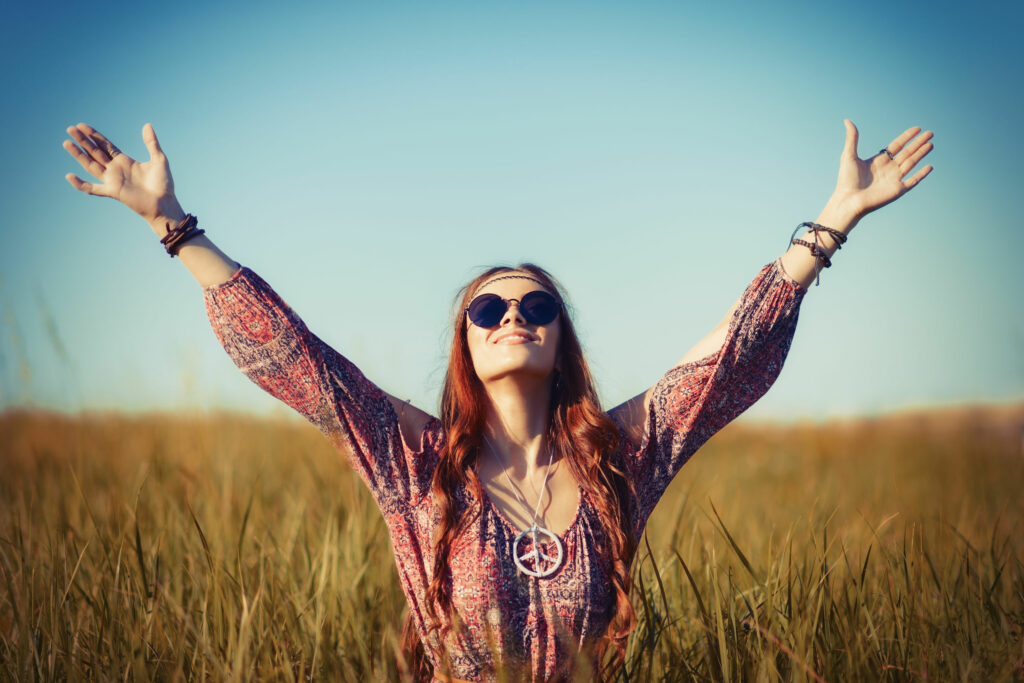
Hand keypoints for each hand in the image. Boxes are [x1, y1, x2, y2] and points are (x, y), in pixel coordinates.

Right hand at [63, 123, 182, 228]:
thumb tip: (147, 125)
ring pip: (91, 165)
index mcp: (124, 161)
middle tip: (70, 128)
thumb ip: (151, 143)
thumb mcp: (159, 159)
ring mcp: (113, 180)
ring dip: (78, 154)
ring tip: (67, 142)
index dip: (94, 136)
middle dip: (83, 140)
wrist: (165, 204)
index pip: (105, 145)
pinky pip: (93, 189)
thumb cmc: (163, 184)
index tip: (82, 126)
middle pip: (95, 152)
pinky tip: (69, 176)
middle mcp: (116, 170)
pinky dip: (80, 184)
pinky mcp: (113, 192)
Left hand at [832, 120, 933, 218]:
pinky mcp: (897, 190)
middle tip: (930, 133)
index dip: (907, 137)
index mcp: (879, 161)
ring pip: (912, 163)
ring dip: (921, 154)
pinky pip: (913, 181)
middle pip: (907, 153)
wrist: (848, 201)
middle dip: (919, 143)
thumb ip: (852, 138)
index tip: (917, 129)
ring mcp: (894, 180)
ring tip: (931, 144)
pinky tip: (930, 166)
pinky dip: (921, 174)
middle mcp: (888, 169)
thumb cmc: (846, 180)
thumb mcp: (849, 156)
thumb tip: (847, 120)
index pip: (897, 146)